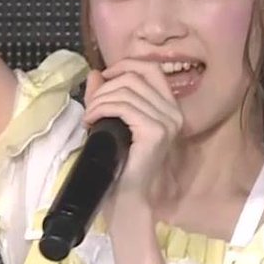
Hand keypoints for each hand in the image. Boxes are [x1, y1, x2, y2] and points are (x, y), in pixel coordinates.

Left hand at [83, 58, 183, 205]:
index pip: (151, 68)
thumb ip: (106, 95)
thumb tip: (95, 74)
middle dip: (105, 87)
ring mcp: (167, 121)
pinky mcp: (155, 132)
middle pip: (135, 76)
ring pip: (126, 90)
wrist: (128, 197)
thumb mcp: (113, 121)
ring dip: (99, 101)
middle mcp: (173, 111)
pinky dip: (102, 109)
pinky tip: (92, 122)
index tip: (104, 79)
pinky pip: (124, 107)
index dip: (124, 65)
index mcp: (169, 106)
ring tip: (89, 117)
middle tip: (90, 106)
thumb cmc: (122, 163)